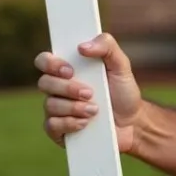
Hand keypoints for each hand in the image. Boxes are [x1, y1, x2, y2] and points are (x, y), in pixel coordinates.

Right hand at [35, 33, 144, 152]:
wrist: (131, 123)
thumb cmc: (123, 91)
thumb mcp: (121, 65)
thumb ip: (106, 46)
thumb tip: (82, 46)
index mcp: (68, 68)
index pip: (44, 60)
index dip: (50, 63)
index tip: (70, 70)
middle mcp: (58, 88)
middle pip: (44, 83)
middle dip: (68, 88)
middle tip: (89, 93)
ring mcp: (56, 110)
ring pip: (50, 105)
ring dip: (74, 107)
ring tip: (95, 110)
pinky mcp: (58, 130)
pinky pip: (51, 126)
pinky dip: (69, 123)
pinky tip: (85, 123)